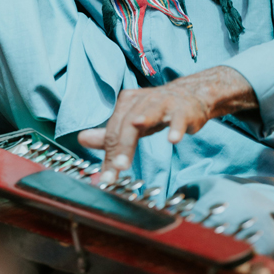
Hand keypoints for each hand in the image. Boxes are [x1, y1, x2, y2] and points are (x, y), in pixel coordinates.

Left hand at [78, 67, 255, 182]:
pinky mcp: (183, 109)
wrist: (192, 96)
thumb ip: (110, 134)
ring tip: (136, 133)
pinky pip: (178, 118)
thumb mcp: (132, 122)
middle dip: (122, 148)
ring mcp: (163, 102)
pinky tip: (172, 139)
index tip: (107, 177)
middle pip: (127, 124)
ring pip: (149, 114)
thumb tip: (82, 139)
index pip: (114, 130)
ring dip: (143, 123)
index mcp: (127, 102)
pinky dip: (176, 128)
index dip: (110, 154)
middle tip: (118, 170)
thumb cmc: (158, 111)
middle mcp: (143, 100)